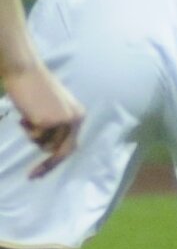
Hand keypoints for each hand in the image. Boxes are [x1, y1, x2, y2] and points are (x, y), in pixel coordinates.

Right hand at [6, 63, 83, 178]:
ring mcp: (62, 121)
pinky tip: (26, 114)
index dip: (57, 161)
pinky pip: (35, 136)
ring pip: (44, 145)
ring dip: (33, 135)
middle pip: (61, 152)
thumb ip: (58, 126)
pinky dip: (28, 128)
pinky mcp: (48, 122)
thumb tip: (55, 150)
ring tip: (29, 117)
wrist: (26, 72)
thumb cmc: (36, 88)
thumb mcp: (55, 108)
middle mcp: (75, 119)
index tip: (42, 173)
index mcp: (78, 115)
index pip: (70, 145)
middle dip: (47, 166)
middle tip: (31, 176)